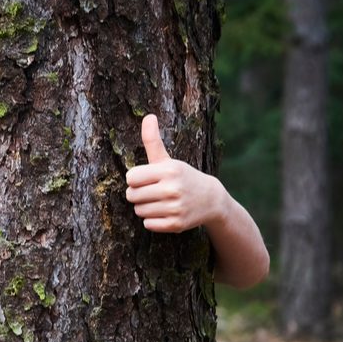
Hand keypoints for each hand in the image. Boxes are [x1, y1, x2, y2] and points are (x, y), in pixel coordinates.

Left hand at [125, 115, 227, 232]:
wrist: (211, 199)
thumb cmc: (183, 177)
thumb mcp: (168, 160)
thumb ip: (153, 140)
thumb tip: (148, 116)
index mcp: (168, 171)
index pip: (130, 178)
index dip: (135, 179)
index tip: (146, 179)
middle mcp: (172, 189)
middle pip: (132, 196)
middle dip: (138, 194)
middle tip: (153, 192)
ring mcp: (175, 208)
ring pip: (139, 211)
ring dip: (145, 208)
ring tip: (159, 202)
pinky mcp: (176, 224)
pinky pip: (148, 224)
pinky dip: (153, 221)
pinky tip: (165, 213)